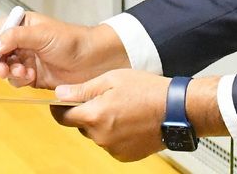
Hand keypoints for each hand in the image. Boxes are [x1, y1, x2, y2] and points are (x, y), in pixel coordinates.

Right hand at [0, 13, 128, 90]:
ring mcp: (26, 59)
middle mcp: (22, 42)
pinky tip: (30, 78)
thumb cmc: (70, 40)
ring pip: (5, 68)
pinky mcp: (33, 76)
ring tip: (23, 73)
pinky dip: (19, 80)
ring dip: (10, 72)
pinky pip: (17, 80)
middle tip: (2, 70)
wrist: (93, 60)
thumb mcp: (41, 34)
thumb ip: (15, 38)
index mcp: (22, 25)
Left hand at [51, 69, 169, 161]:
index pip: (63, 117)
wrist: (177, 110)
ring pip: (97, 135)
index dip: (60, 108)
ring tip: (122, 109)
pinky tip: (129, 122)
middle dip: (87, 113)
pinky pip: (111, 144)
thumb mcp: (112, 80)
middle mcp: (101, 137)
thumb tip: (59, 93)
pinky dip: (115, 134)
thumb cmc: (147, 91)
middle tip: (105, 99)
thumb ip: (82, 89)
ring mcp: (113, 149)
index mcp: (95, 116)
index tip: (62, 102)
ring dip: (102, 124)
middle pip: (81, 126)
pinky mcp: (125, 156)